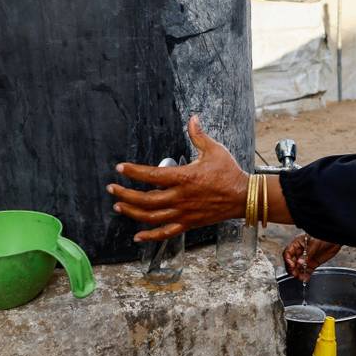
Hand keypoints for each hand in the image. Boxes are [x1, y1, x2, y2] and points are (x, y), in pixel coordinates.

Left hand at [107, 116, 247, 241]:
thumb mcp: (215, 150)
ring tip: (119, 207)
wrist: (243, 196)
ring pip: (151, 217)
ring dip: (132, 212)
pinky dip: (150, 236)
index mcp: (184, 178)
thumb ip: (199, 135)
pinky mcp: (189, 223)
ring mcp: (184, 212)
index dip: (133, 172)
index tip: (121, 168)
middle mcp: (180, 197)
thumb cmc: (229, 173)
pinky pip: (166, 232)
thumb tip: (193, 118)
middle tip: (112, 189)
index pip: (151, 175)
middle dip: (125, 195)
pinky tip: (137, 236)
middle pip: (146, 199)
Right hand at [283, 234, 340, 281]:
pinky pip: (307, 271)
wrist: (335, 239)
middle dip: (292, 269)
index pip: (288, 253)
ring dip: (298, 274)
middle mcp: (300, 252)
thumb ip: (307, 254)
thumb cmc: (324, 236)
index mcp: (298, 244)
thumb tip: (299, 263)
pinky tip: (306, 278)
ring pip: (298, 268)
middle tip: (295, 274)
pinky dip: (306, 276)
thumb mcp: (314, 244)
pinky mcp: (313, 264)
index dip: (288, 260)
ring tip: (301, 278)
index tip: (292, 266)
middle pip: (291, 262)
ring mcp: (306, 258)